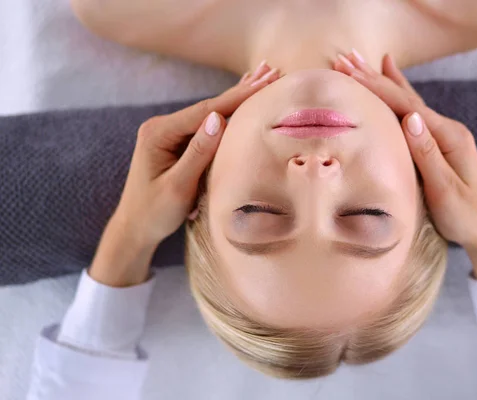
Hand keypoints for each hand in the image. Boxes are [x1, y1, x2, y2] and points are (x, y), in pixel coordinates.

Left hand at [90, 64, 280, 285]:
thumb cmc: (154, 213)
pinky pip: (206, 126)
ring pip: (210, 114)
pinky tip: (240, 98)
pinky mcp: (176, 143)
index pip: (204, 111)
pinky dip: (227, 113)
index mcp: (158, 133)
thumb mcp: (178, 186)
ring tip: (262, 78)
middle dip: (241, 91)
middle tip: (271, 72)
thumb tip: (218, 118)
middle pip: (208, 106)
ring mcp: (169, 134)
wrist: (135, 229)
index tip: (263, 84)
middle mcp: (161, 127)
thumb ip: (198, 152)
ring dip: (237, 98)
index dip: (236, 98)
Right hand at [334, 52, 476, 279]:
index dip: (378, 88)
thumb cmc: (466, 215)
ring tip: (366, 61)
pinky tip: (395, 85)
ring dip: (385, 82)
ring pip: (409, 102)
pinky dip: (400, 96)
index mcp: (448, 137)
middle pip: (406, 98)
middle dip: (376, 78)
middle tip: (347, 58)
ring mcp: (443, 136)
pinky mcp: (438, 145)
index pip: (406, 107)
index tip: (352, 72)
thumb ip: (428, 153)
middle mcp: (447, 130)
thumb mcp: (446, 188)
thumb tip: (410, 118)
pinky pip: (413, 114)